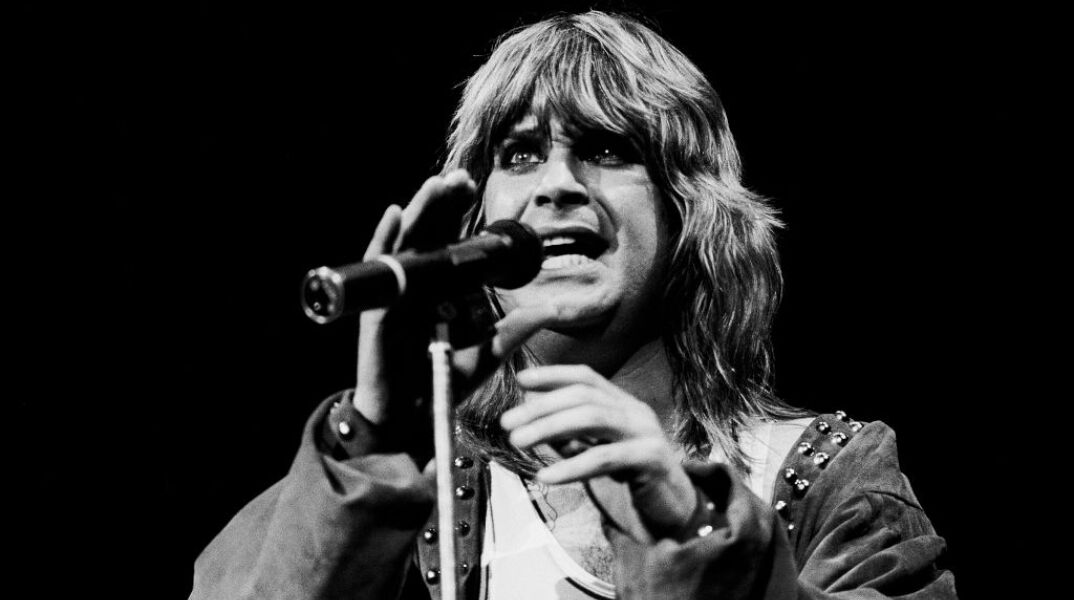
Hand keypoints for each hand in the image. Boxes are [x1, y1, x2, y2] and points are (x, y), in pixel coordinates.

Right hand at [353, 170, 555, 437]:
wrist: (412, 418)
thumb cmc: (442, 383)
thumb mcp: (486, 354)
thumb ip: (514, 331)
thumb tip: (552, 310)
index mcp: (439, 289)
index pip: (448, 241)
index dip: (458, 213)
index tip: (475, 188)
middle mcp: (416, 286)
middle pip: (429, 234)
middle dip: (443, 203)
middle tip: (462, 179)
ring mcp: (396, 296)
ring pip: (408, 244)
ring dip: (421, 212)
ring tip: (437, 185)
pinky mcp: (378, 311)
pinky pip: (379, 272)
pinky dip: (383, 241)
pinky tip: (393, 214)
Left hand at [500, 365, 697, 536]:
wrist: (676, 511)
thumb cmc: (631, 480)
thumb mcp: (594, 452)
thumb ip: (569, 437)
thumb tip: (530, 421)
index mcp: (623, 404)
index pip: (586, 378)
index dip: (553, 375)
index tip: (520, 380)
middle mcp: (635, 411)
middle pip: (584, 397)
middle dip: (541, 406)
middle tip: (508, 422)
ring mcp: (646, 432)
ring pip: (593, 418)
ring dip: (550, 427)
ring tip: (518, 441)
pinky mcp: (651, 459)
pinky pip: (604, 457)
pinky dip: (571, 465)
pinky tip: (546, 476)